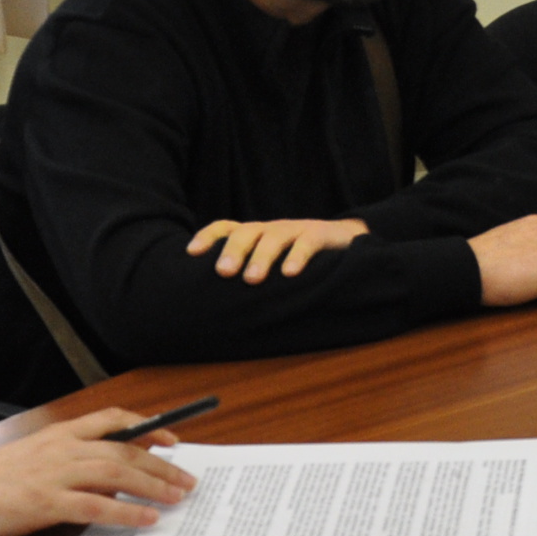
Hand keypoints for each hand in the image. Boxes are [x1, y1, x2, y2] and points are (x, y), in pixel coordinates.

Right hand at [0, 407, 197, 535]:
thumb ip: (69, 459)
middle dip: (161, 464)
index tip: (172, 439)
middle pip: (124, 450)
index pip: (112, 420)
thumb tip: (108, 476)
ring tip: (177, 498)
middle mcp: (62, 448)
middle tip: (187, 479)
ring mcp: (55, 474)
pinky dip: (125, 512)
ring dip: (152, 485)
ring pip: (117, 473)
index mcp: (60, 434)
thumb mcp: (34, 457)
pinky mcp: (45, 502)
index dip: (147, 427)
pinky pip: (96, 505)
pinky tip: (146, 519)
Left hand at [188, 217, 368, 282]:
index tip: (191, 253)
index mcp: (255, 235)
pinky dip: (297, 256)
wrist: (344, 241)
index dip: (208, 237)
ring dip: (261, 257)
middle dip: (232, 250)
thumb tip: (214, 307)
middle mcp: (271, 229)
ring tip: (252, 279)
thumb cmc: (296, 258)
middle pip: (246, 232)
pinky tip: (290, 273)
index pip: (225, 227)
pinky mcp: (320, 234)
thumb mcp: (270, 262)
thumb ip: (247, 273)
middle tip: (223, 272)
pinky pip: (307, 242)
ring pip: (273, 237)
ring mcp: (295, 229)